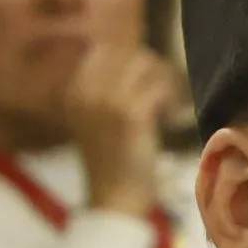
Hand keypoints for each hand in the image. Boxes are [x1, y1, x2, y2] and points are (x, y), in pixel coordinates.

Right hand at [61, 42, 178, 215]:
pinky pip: (159, 86)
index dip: (132, 58)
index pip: (105, 49)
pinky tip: (172, 117)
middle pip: (129, 53)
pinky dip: (172, 99)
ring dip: (165, 80)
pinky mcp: (131, 114)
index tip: (147, 79)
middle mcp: (87, 91)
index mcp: (75, 90)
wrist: (114, 198)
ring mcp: (107, 100)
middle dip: (153, 67)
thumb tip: (140, 59)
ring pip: (146, 64)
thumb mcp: (99, 119)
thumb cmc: (111, 162)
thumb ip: (109, 89)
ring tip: (169, 104)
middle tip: (165, 91)